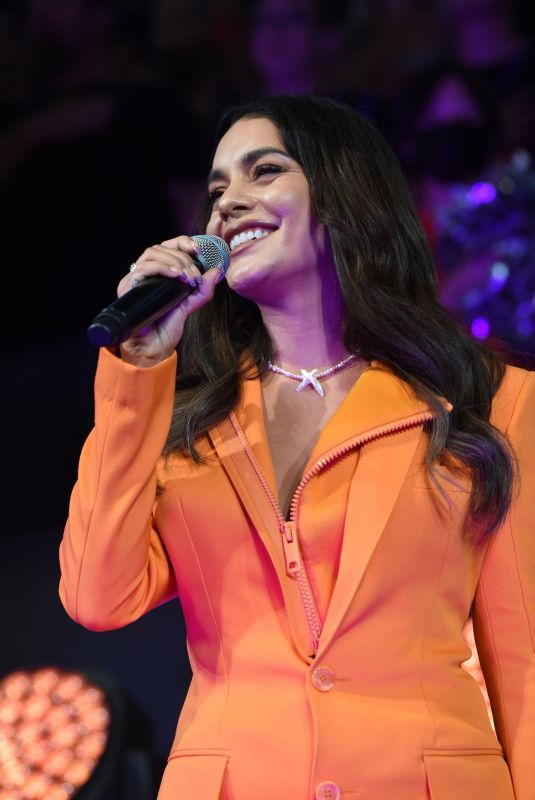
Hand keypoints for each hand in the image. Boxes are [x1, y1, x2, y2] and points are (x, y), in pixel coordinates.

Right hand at [118, 235, 220, 366]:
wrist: (155, 346)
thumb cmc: (168, 326)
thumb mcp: (191, 304)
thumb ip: (204, 289)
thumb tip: (217, 270)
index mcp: (160, 272)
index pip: (168, 246)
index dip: (183, 242)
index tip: (199, 250)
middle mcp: (146, 272)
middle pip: (161, 247)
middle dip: (182, 258)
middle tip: (194, 276)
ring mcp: (136, 279)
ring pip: (151, 253)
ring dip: (173, 261)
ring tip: (186, 277)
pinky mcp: (128, 287)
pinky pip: (142, 269)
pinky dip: (161, 268)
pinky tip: (175, 276)